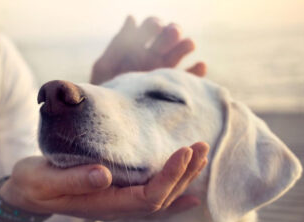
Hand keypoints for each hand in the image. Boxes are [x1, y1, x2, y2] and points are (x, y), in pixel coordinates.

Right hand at [0, 142, 208, 220]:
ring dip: (182, 179)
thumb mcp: (45, 180)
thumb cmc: (33, 185)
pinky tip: (190, 193)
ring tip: (200, 157)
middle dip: (184, 174)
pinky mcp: (115, 193)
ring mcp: (117, 203)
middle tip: (200, 146)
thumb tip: (104, 174)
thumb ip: (73, 180)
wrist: (25, 193)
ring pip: (159, 198)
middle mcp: (115, 207)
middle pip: (161, 198)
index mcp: (102, 204)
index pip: (147, 197)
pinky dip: (173, 194)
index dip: (169, 177)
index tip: (184, 151)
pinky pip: (150, 199)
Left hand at [91, 16, 205, 84]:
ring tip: (188, 44)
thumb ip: (118, 44)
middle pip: (168, 37)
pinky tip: (200, 66)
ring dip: (186, 45)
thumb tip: (132, 18)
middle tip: (172, 34)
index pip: (150, 27)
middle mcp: (153, 57)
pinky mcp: (173, 89)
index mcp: (136, 48)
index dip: (154, 24)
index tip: (156, 27)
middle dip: (172, 32)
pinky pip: (190, 78)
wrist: (111, 121)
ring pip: (180, 53)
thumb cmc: (104, 93)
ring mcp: (164, 72)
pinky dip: (197, 71)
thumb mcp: (105, 68)